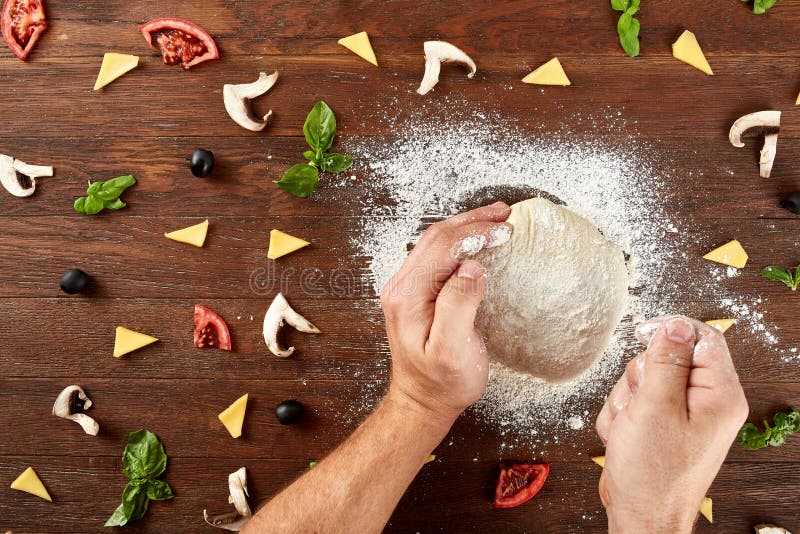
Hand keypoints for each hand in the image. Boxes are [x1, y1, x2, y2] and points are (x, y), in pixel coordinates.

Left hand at [380, 202, 511, 426]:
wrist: (422, 402)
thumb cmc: (441, 383)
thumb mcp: (452, 350)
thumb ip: (458, 306)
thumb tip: (471, 267)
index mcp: (408, 296)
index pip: (443, 247)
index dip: (476, 233)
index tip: (507, 230)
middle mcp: (402, 286)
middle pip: (437, 237)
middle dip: (473, 221)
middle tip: (507, 214)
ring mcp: (408, 288)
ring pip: (436, 242)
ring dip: (467, 227)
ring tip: (497, 218)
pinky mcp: (418, 293)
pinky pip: (438, 255)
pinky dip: (461, 241)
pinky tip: (479, 240)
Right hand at [595, 316, 748, 532]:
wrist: (640, 517)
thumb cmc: (652, 473)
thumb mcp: (656, 407)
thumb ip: (666, 361)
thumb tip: (675, 324)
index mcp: (719, 395)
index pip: (702, 338)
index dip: (671, 330)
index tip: (643, 333)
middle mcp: (706, 403)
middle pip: (667, 357)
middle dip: (640, 376)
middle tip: (640, 403)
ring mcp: (682, 416)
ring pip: (644, 379)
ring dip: (627, 398)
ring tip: (630, 426)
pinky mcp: (662, 426)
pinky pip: (634, 401)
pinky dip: (622, 416)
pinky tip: (625, 436)